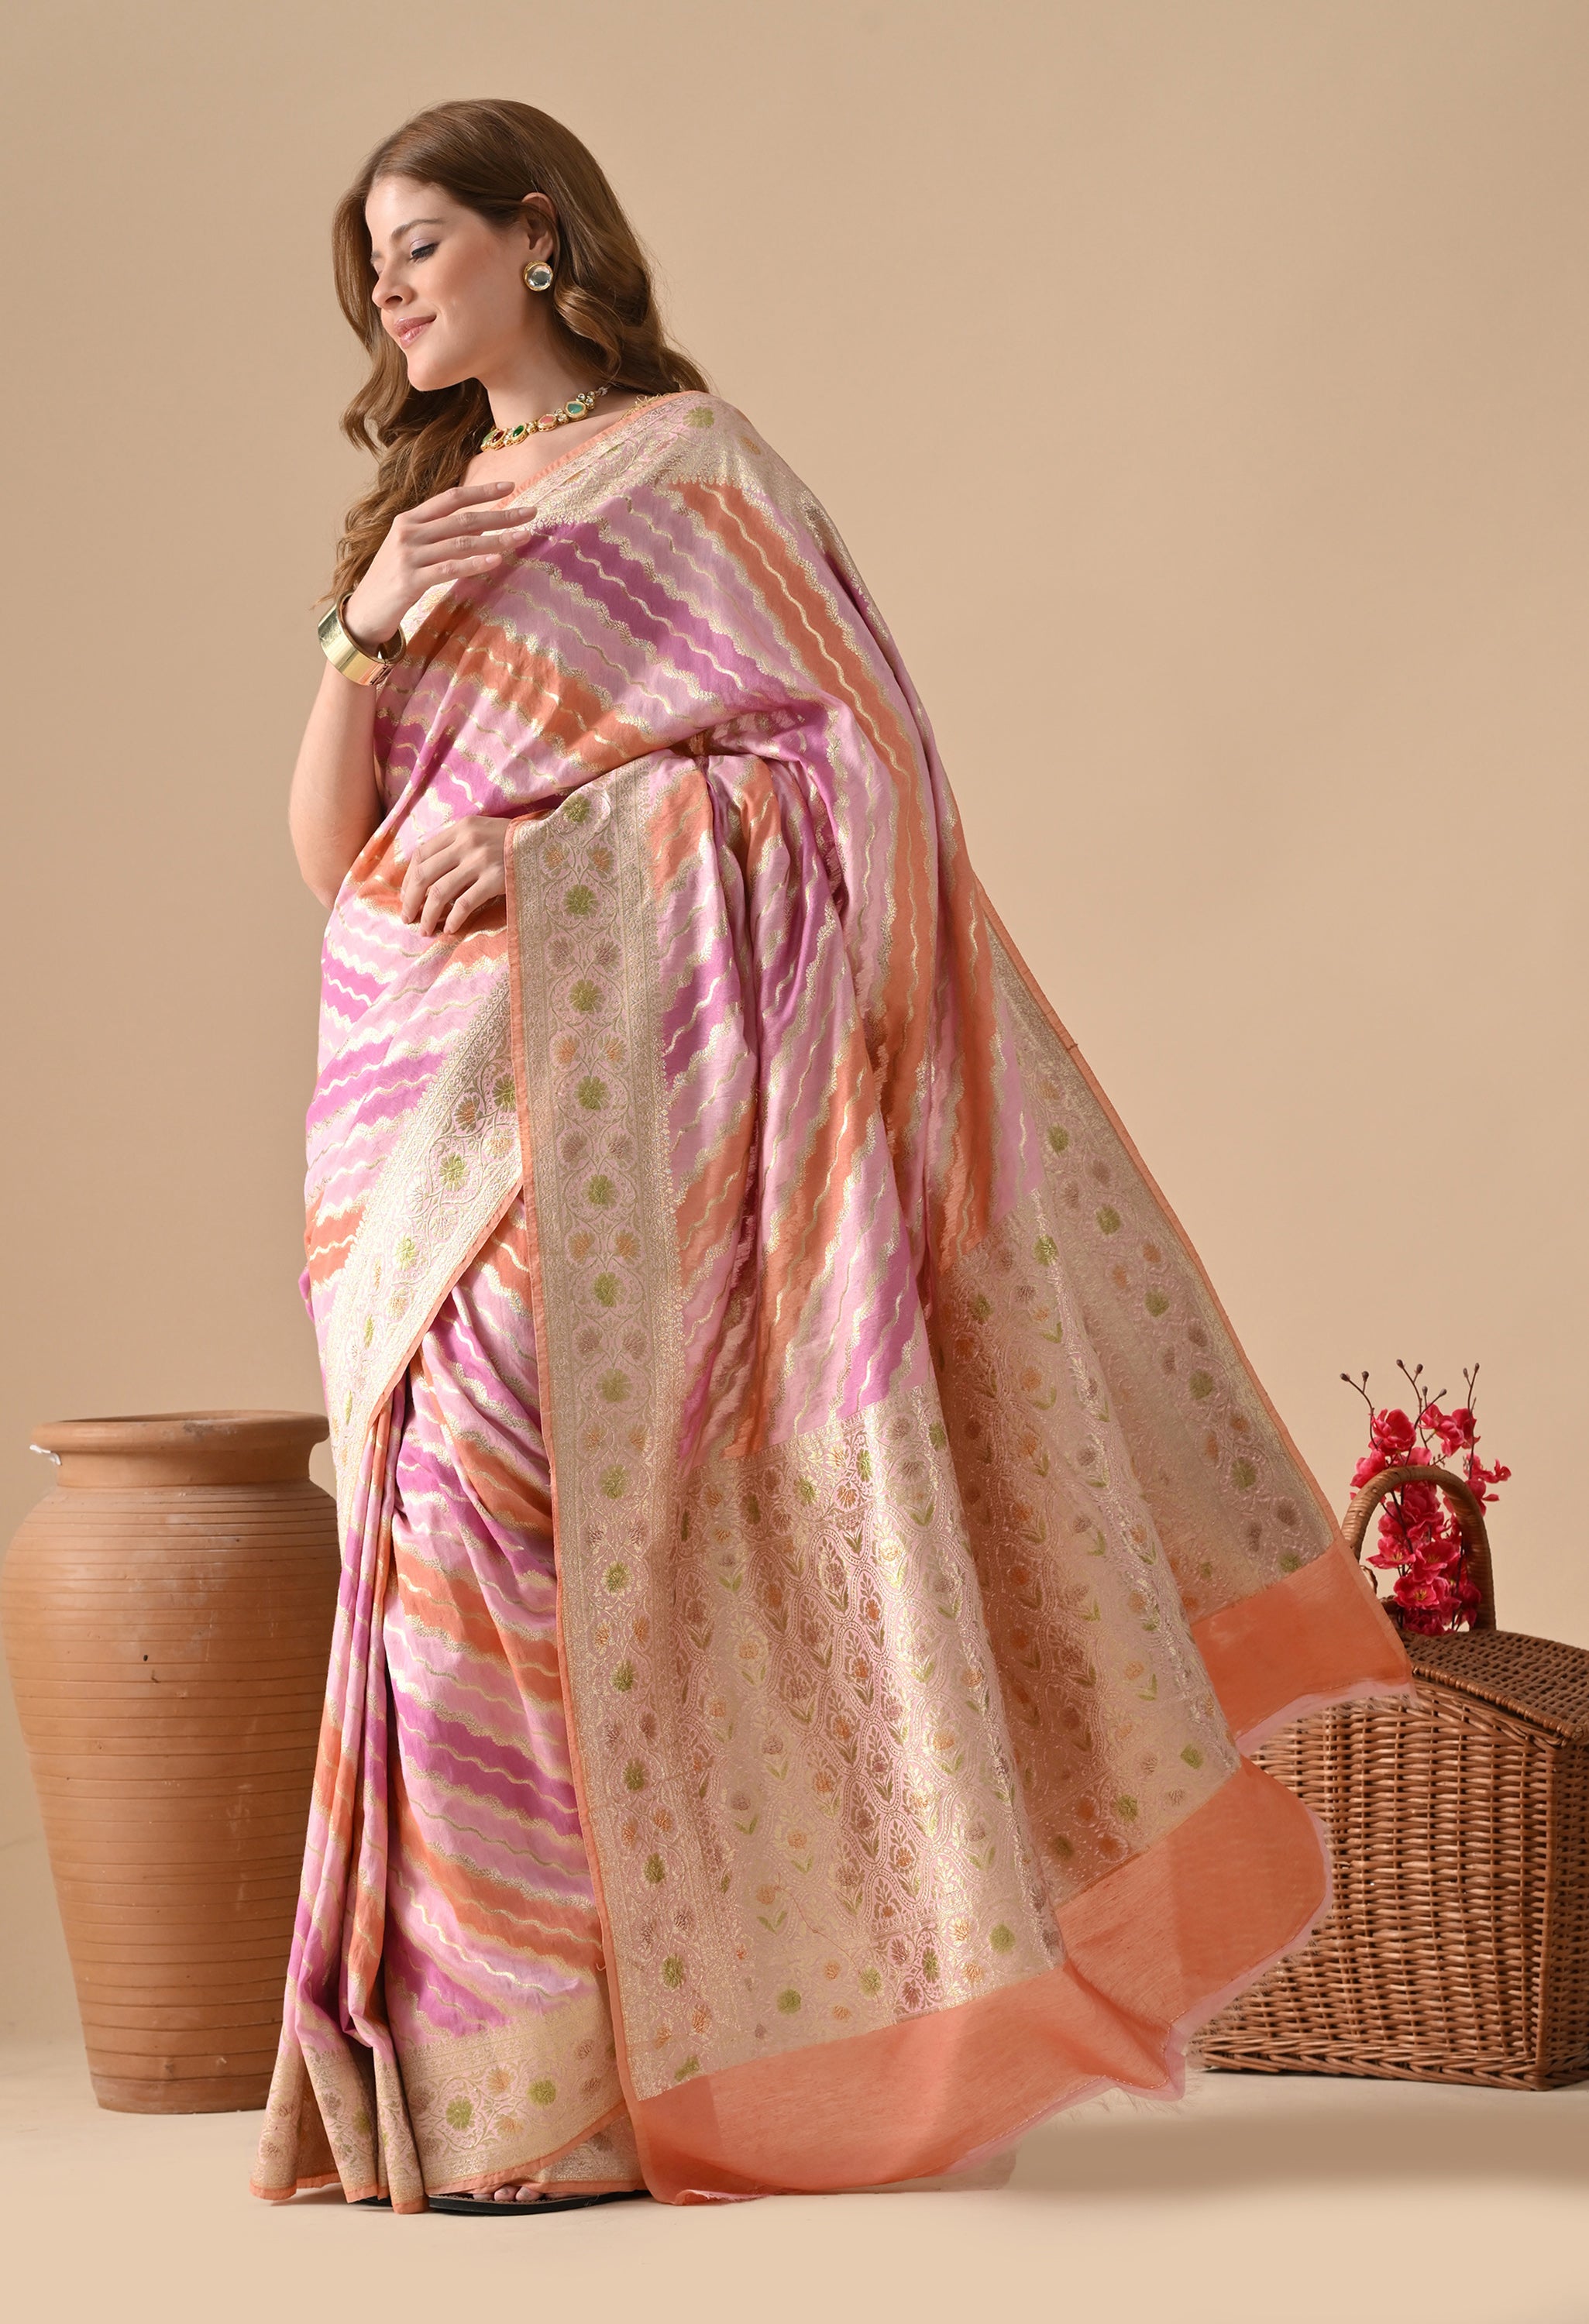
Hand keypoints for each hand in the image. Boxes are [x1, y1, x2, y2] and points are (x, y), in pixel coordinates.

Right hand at [342, 481, 532, 652]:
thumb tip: (477, 524)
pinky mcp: (411, 581)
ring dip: (496, 539)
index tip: (511, 486)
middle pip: (462, 519)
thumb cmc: (393, 579)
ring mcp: (409, 556)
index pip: (450, 498)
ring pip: (460, 543)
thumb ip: (438, 535)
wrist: (365, 611)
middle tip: (531, 513)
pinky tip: (496, 560)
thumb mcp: (412, 550)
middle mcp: (408, 532)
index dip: (481, 491)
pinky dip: (475, 563)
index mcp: (409, 519)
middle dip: (501, 515)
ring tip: (522, 537)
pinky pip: (449, 569)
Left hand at [400, 816, 508, 935]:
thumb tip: (429, 876)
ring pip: (439, 892)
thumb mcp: (483, 832)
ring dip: (427, 915)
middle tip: (407, 919)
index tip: (407, 897)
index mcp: (460, 829)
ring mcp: (481, 861)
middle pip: (424, 874)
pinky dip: (453, 919)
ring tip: (424, 930)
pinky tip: (450, 929)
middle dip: (410, 900)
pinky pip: (464, 903)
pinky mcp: (495, 880)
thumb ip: (458, 846)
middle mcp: (467, 842)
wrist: (551, 844)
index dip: (408, 879)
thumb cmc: (515, 843)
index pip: (421, 854)